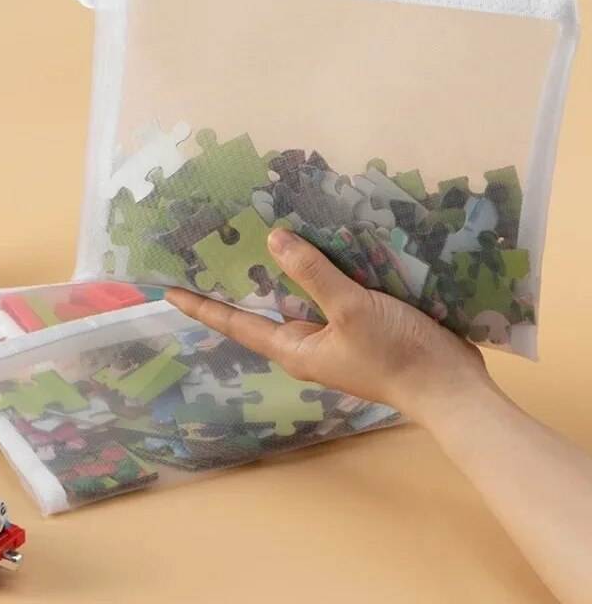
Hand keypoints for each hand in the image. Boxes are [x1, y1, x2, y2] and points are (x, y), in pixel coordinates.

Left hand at [166, 229, 492, 422]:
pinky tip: (315, 241)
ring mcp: (332, 332)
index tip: (169, 290)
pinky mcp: (357, 321)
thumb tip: (273, 241)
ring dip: (279, 270)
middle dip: (237, 281)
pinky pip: (325, 291)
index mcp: (292, 346)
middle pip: (261, 307)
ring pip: (295, 295)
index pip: (235, 323)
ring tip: (255, 234)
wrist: (449, 383)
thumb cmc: (394, 354)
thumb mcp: (349, 310)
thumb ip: (312, 275)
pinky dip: (315, 269)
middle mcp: (305, 340)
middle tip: (212, 245)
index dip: (202, 306)